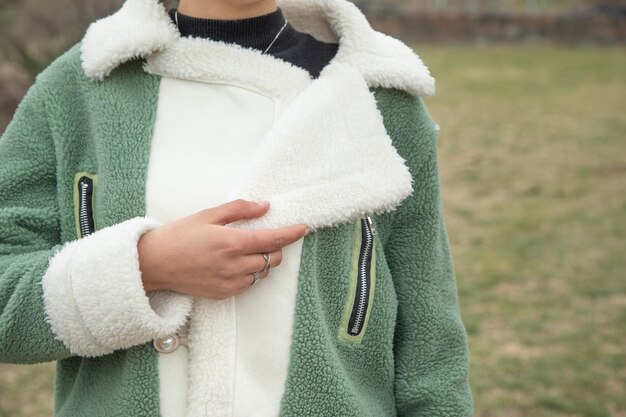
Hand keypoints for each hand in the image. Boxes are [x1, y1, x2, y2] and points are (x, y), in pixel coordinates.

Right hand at [138, 199, 308, 299]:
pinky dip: (249, 274)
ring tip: (245, 250)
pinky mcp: (223, 294)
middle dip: (275, 247)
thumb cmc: (178, 235)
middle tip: (264, 237)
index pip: (273, 240)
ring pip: (262, 273)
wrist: (153, 264)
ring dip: (262, 261)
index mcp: (231, 242)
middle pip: (273, 258)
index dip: (292, 234)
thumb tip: (265, 207)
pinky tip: (234, 264)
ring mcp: (229, 283)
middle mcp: (234, 266)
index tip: (303, 228)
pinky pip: (248, 285)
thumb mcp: (208, 215)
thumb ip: (239, 210)